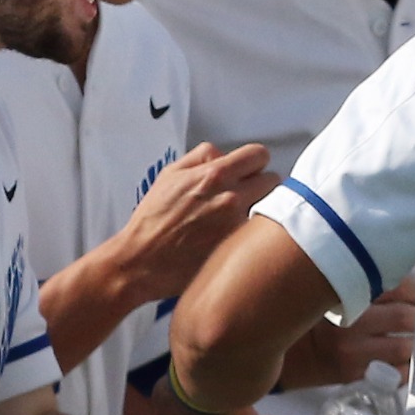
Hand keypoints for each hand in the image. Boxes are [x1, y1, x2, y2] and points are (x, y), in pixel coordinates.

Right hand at [112, 143, 276, 300]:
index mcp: (214, 175)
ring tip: (238, 216)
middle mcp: (231, 197)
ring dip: (259, 208)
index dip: (256, 161)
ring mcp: (237, 224)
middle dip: (261, 184)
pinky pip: (257, 231)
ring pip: (269, 207)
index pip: (259, 155)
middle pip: (273, 180)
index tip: (250, 169)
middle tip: (247, 193)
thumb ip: (201, 158)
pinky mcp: (237, 247)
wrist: (141, 260)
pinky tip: (235, 235)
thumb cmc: (152, 219)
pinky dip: (251, 232)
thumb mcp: (170, 174)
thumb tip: (223, 155)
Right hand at [281, 278, 414, 389]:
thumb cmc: (297, 316)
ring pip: (404, 346)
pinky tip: (406, 359)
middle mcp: (349, 323)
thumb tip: (391, 270)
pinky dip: (406, 366)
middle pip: (404, 316)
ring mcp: (352, 352)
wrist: (268, 353)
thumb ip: (351, 280)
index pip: (394, 287)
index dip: (413, 290)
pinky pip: (393, 373)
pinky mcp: (352, 374)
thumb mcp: (319, 289)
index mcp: (342, 293)